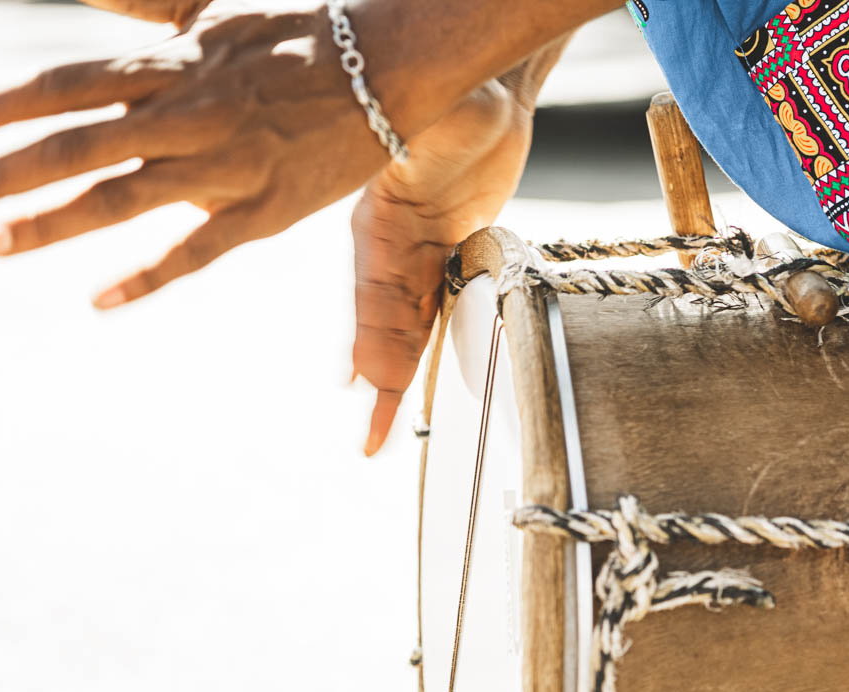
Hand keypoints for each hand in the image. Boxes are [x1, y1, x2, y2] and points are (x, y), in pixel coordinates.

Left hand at [0, 1, 393, 308]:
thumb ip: (144, 3)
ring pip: (123, 198)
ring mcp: (225, 168)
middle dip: (4, 171)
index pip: (70, 84)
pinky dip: (146, 276)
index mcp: (174, 64)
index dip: (6, 104)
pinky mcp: (263, 212)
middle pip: (79, 144)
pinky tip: (99, 299)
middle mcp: (188, 115)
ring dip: (52, 222)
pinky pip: (196, 250)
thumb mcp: (214, 9)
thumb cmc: (299, 35)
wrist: (385, 72)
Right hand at [351, 80, 536, 455]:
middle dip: (381, 380)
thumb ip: (422, 145)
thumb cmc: (460, 99)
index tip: (364, 385)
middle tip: (375, 439)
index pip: (375, 295)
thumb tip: (410, 152)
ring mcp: (415, 256)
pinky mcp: (446, 256)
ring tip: (381, 430)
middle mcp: (390, 248)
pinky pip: (429, 312)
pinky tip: (396, 378)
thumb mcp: (439, 119)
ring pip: (403, 328)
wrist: (485, 95)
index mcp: (381, 224)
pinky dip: (414, 350)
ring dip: (395, 377)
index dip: (371, 342)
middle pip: (384, 325)